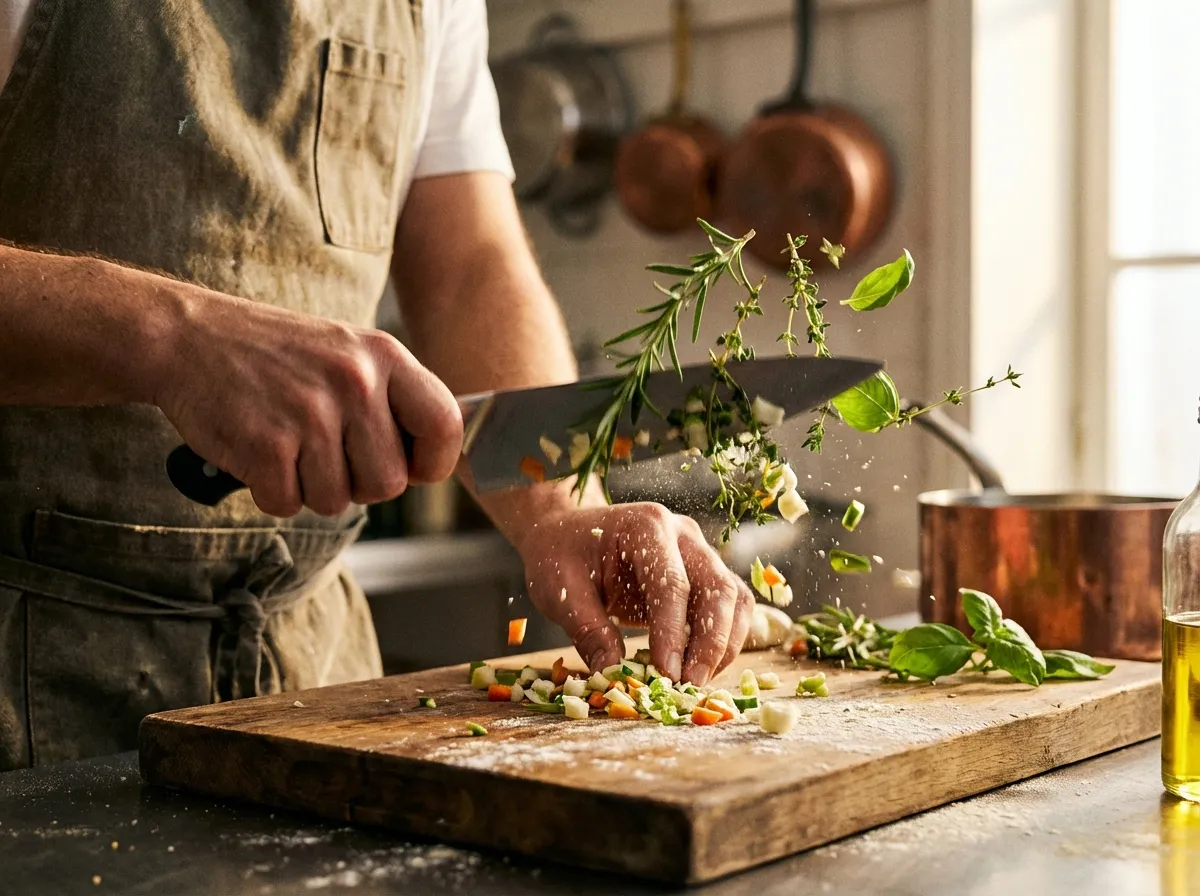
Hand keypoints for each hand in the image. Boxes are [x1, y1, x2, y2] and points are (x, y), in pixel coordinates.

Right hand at [156, 290, 461, 516]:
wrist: (188, 337)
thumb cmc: (276, 355)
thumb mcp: (348, 353)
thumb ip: (392, 399)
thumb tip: (432, 463)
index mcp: (384, 356)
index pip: (445, 425)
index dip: (434, 461)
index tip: (412, 468)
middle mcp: (354, 382)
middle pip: (390, 483)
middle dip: (359, 484)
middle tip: (326, 455)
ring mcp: (310, 413)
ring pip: (337, 501)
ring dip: (310, 488)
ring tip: (289, 445)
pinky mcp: (265, 444)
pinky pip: (288, 504)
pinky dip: (271, 492)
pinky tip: (260, 454)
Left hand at [516, 502, 755, 686]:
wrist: (565, 532)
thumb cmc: (560, 555)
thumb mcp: (561, 591)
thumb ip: (588, 630)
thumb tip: (613, 675)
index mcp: (645, 526)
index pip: (672, 583)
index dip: (672, 633)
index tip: (667, 675)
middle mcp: (682, 534)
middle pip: (718, 589)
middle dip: (711, 643)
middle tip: (689, 686)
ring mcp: (698, 551)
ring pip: (734, 598)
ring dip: (725, 644)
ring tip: (697, 682)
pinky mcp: (703, 574)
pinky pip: (730, 606)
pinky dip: (725, 639)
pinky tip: (701, 668)